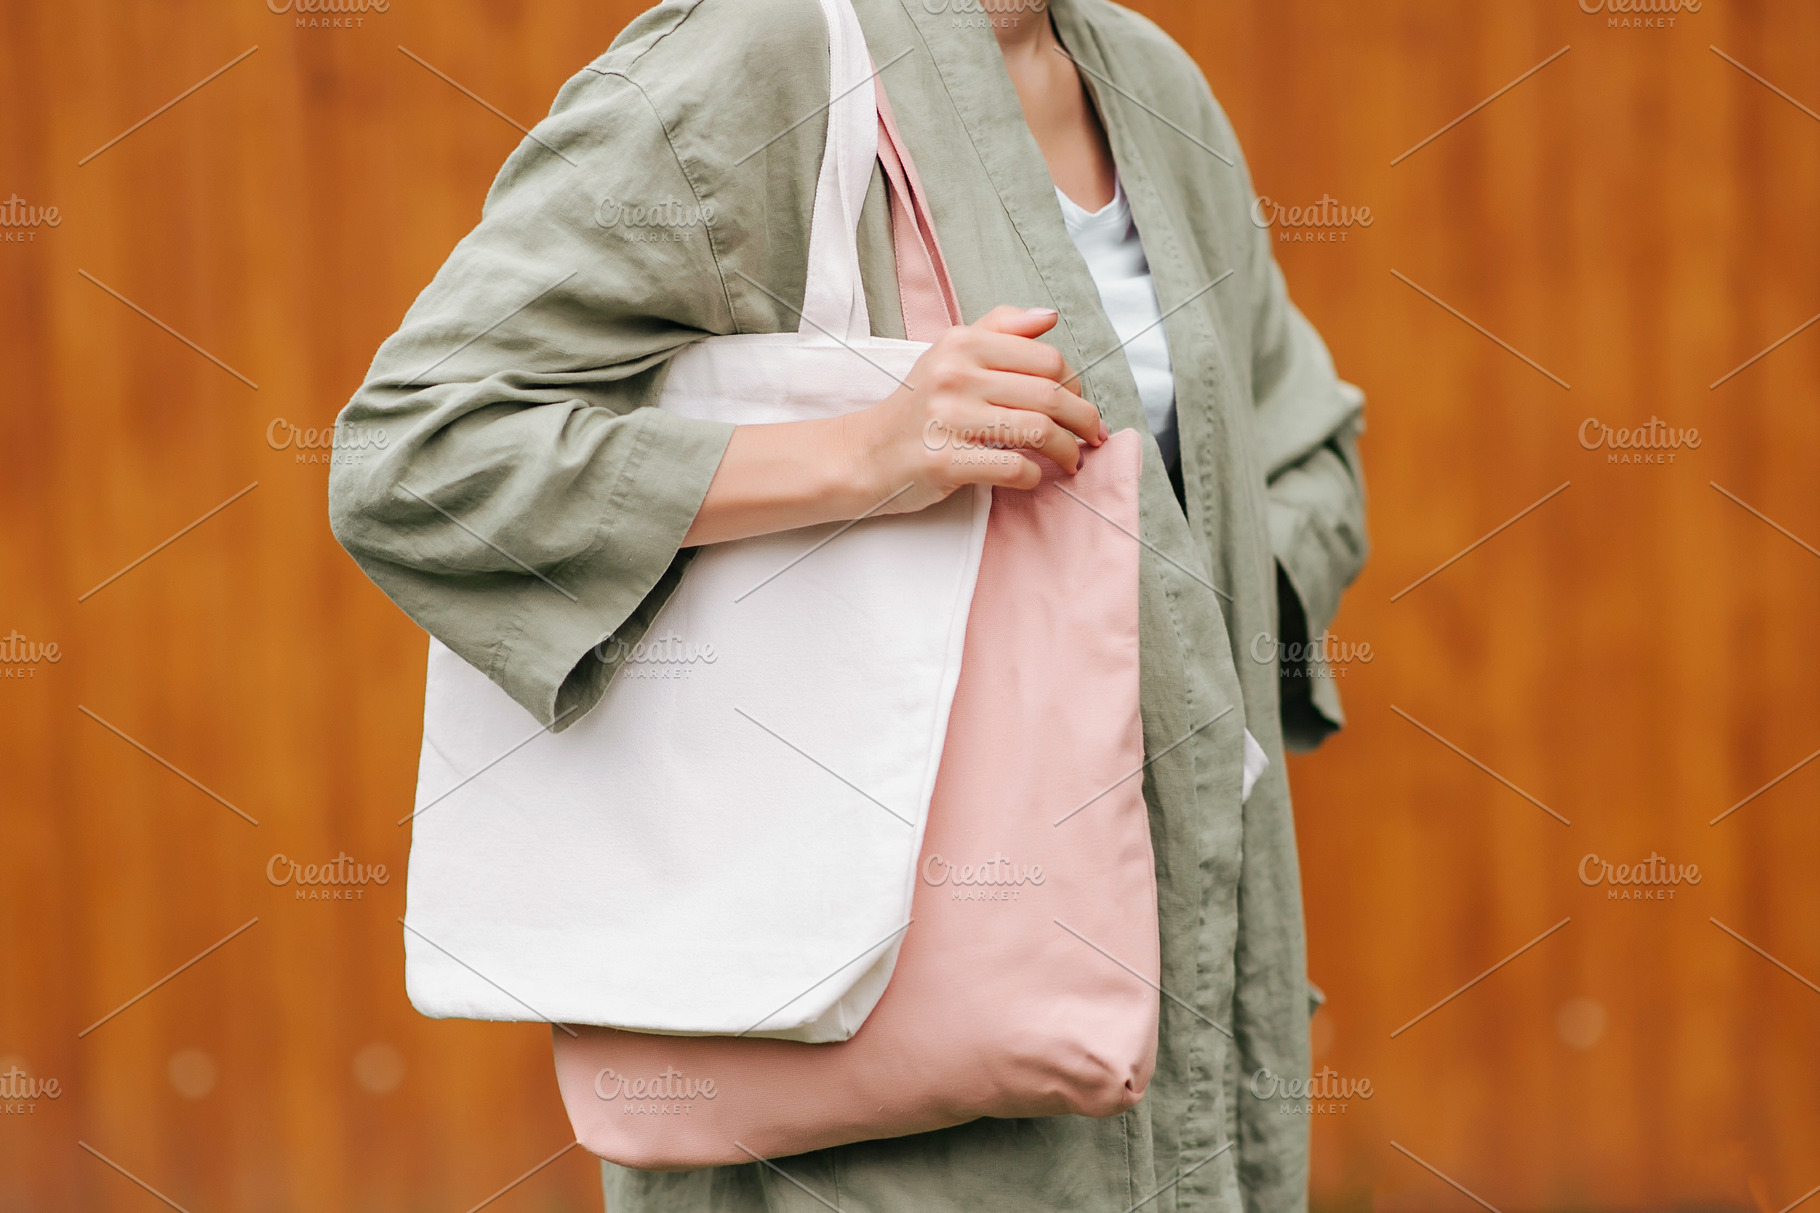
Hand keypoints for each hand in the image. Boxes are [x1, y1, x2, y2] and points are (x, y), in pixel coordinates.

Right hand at [837, 305, 1106, 514]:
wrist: (864, 453)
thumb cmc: (918, 407)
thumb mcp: (950, 353)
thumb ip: (1000, 329)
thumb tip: (1049, 317)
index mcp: (962, 343)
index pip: (1047, 359)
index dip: (1076, 386)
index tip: (1079, 406)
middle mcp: (955, 375)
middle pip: (1050, 395)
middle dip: (1083, 421)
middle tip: (1091, 438)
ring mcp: (948, 419)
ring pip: (1039, 431)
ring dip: (1067, 452)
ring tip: (1071, 462)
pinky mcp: (944, 461)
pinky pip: (1013, 467)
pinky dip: (1034, 476)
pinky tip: (1032, 476)